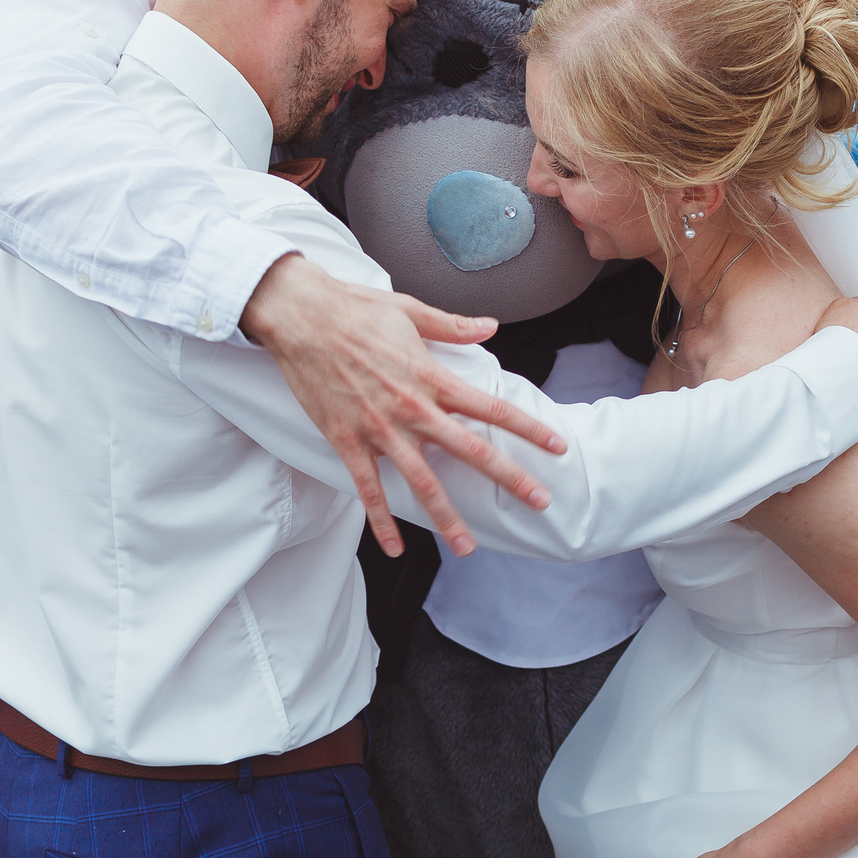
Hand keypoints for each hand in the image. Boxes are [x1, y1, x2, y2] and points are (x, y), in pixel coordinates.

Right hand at [241, 255, 565, 557]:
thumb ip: (453, 325)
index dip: (528, 429)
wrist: (300, 316)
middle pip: (470, 450)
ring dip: (447, 517)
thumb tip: (491, 326)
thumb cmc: (355, 309)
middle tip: (538, 501)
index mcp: (431, 376)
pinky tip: (394, 547)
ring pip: (421, 482)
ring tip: (468, 546)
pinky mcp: (346, 440)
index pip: (490, 408)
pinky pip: (367, 488)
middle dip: (508, 478)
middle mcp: (412, 408)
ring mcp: (378, 429)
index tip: (556, 447)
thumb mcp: (411, 310)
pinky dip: (380, 520)